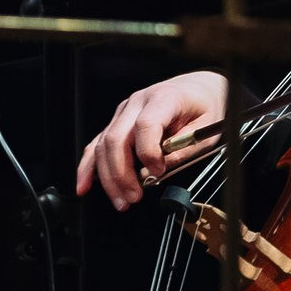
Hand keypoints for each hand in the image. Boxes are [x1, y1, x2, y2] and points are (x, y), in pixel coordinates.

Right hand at [75, 69, 226, 210]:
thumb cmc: (204, 106)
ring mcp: (124, 112)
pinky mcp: (118, 122)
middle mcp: (138, 102)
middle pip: (117, 138)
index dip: (149, 152)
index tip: (158, 171)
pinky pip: (97, 144)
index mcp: (164, 98)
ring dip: (108, 177)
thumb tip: (161, 169)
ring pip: (104, 145)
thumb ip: (185, 148)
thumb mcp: (207, 128)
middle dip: (122, 173)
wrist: (198, 89)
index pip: (146, 124)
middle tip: (134, 196)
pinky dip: (89, 166)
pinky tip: (84, 185)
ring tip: (121, 201)